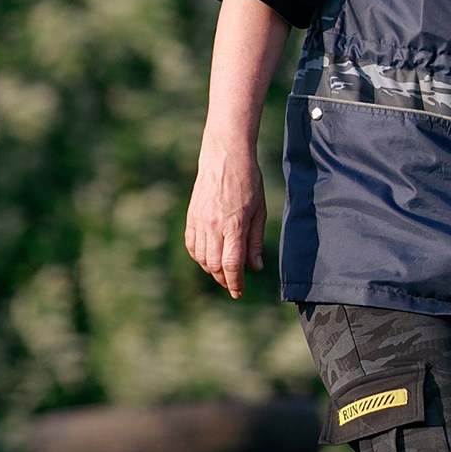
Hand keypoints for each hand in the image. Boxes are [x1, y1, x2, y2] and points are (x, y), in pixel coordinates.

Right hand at [184, 140, 267, 298]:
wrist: (224, 158)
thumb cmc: (248, 183)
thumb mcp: (260, 211)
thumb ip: (255, 241)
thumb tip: (255, 268)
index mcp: (234, 224)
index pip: (231, 264)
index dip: (235, 282)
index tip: (238, 293)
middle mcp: (213, 225)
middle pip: (214, 264)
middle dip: (224, 279)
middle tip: (233, 285)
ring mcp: (199, 221)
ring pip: (201, 258)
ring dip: (211, 270)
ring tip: (223, 273)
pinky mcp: (191, 217)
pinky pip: (191, 245)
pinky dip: (199, 257)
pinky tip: (209, 258)